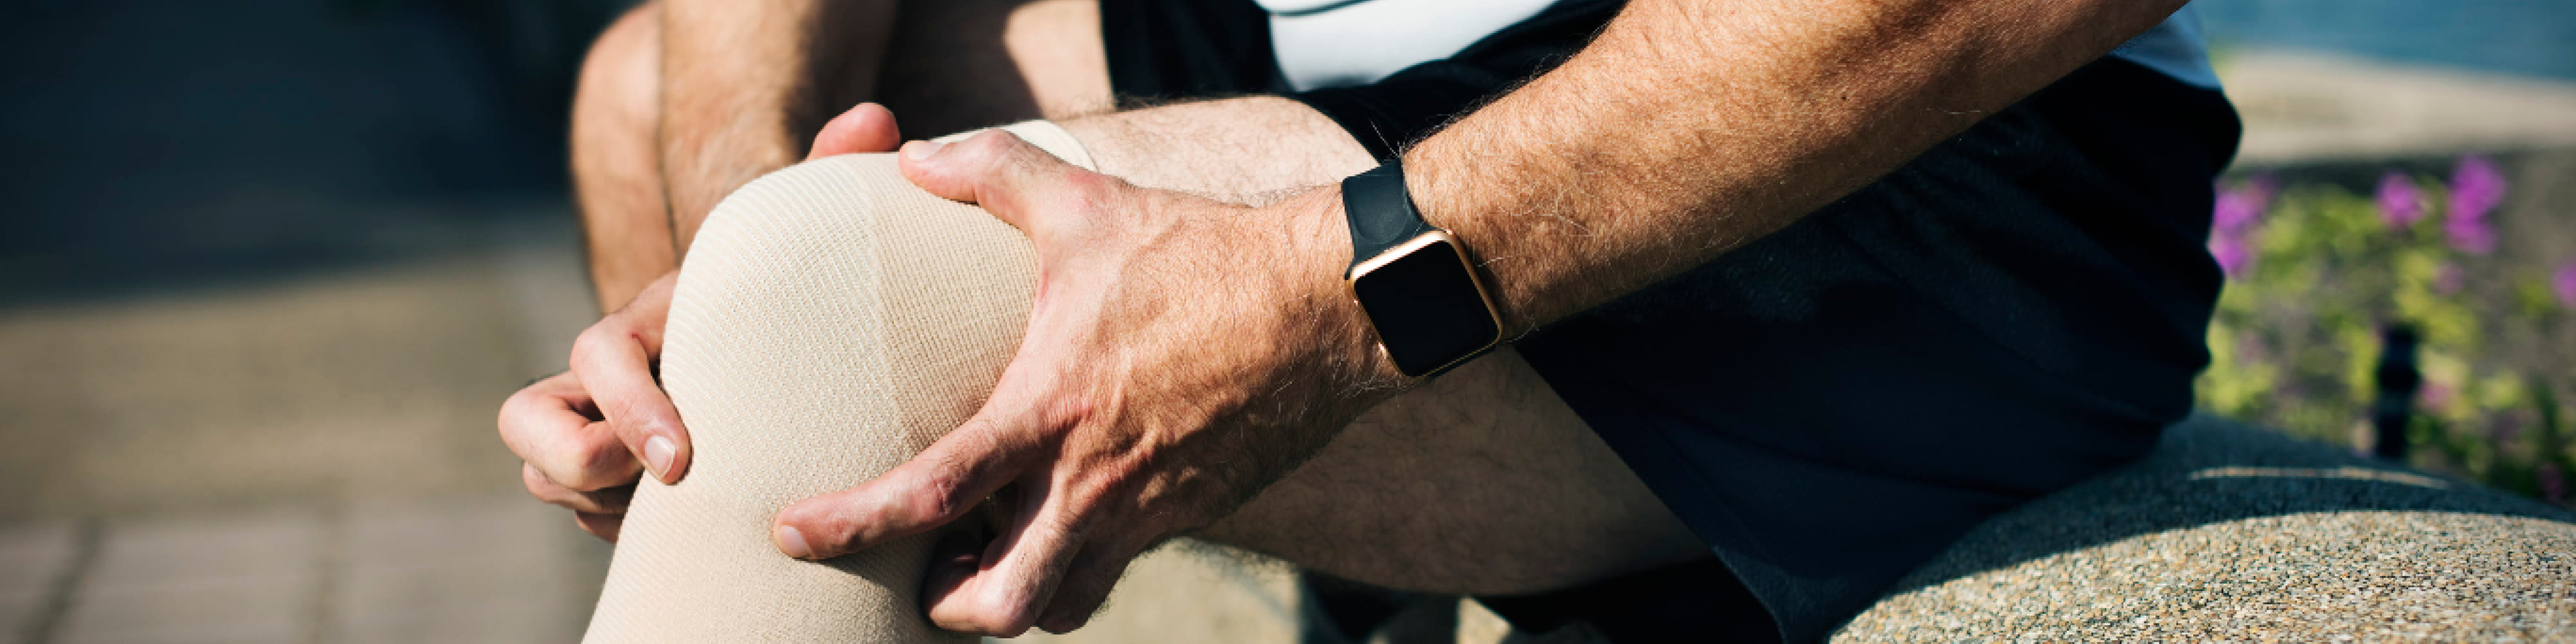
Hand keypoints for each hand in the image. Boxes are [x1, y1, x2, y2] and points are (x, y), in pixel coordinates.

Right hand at [498, 103, 906, 539]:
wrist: (777, 347)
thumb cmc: (792, 294)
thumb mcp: (805, 242)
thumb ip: (828, 176)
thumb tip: (874, 119)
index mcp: (645, 323)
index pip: (592, 357)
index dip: (626, 407)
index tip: (683, 459)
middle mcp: (602, 377)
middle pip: (528, 426)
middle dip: (579, 466)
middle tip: (668, 488)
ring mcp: (596, 429)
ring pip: (552, 480)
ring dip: (611, 505)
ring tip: (695, 505)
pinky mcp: (609, 482)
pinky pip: (588, 518)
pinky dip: (627, 528)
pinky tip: (700, 524)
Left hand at [768, 130, 1402, 634]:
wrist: (1326, 307)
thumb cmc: (1202, 254)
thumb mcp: (1087, 204)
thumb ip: (992, 172)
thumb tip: (915, 156)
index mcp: (1050, 410)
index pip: (931, 495)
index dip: (851, 525)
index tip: (792, 533)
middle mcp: (1092, 482)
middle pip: (998, 603)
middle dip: (944, 606)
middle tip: (918, 568)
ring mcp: (1146, 511)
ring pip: (1061, 606)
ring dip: (1013, 597)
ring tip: (986, 553)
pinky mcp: (1191, 514)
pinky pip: (1117, 570)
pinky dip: (1076, 567)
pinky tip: (1063, 521)